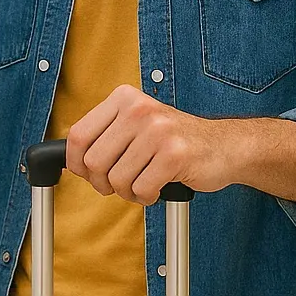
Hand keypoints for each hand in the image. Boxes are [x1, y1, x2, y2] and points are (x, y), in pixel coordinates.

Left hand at [66, 85, 234, 204]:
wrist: (225, 145)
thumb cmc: (175, 140)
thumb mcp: (137, 123)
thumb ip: (106, 134)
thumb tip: (71, 159)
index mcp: (124, 98)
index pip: (78, 134)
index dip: (76, 162)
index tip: (85, 174)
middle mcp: (139, 109)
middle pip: (94, 161)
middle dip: (103, 183)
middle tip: (118, 185)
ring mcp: (158, 130)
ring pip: (117, 179)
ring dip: (128, 192)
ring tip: (143, 183)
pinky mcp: (175, 154)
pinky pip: (142, 189)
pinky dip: (146, 197)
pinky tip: (158, 187)